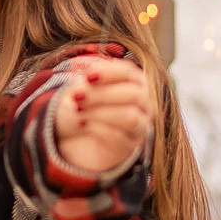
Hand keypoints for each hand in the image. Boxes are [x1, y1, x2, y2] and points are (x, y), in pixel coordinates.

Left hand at [53, 58, 151, 173]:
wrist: (75, 137)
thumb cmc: (84, 106)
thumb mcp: (84, 90)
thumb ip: (90, 82)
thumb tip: (90, 81)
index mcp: (135, 82)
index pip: (130, 72)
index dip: (109, 72)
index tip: (87, 77)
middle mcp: (144, 104)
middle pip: (133, 94)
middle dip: (103, 94)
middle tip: (77, 96)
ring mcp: (140, 126)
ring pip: (130, 117)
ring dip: (100, 112)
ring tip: (78, 110)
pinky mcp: (129, 147)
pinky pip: (120, 138)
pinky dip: (98, 129)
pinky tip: (83, 124)